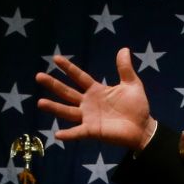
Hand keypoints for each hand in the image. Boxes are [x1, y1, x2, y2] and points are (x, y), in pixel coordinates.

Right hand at [35, 48, 155, 149]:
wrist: (144, 128)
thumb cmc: (137, 107)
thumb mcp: (132, 84)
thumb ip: (125, 69)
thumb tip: (123, 49)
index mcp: (96, 91)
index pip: (79, 77)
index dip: (68, 68)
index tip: (55, 58)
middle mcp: (88, 103)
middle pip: (68, 92)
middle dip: (54, 85)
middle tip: (39, 76)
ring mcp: (89, 118)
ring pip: (67, 111)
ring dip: (54, 108)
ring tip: (40, 102)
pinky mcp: (93, 131)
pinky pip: (78, 133)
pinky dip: (68, 134)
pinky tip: (57, 134)